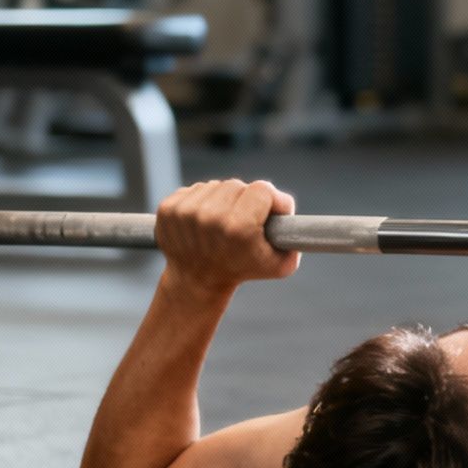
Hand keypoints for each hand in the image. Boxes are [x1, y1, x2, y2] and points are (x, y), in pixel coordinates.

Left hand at [156, 180, 299, 294]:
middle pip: (239, 185)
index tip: (272, 211)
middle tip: (247, 219)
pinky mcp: (168, 208)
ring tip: (223, 222)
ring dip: (223, 199)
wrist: (196, 282)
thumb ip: (298, 241)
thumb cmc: (243, 269)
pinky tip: (204, 221)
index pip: (263, 189)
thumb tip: (299, 220)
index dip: (272, 200)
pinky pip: (196, 189)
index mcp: (238, 227)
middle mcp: (210, 217)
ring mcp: (185, 212)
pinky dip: (202, 201)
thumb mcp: (281, 264)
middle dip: (247, 200)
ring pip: (216, 186)